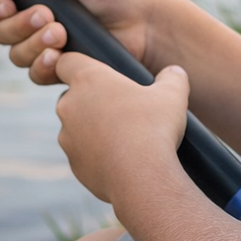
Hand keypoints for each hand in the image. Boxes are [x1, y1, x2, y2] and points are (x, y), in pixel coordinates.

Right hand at [0, 0, 160, 83]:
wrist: (146, 24)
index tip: (5, 5)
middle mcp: (33, 18)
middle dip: (19, 25)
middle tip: (47, 17)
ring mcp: (46, 45)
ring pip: (16, 55)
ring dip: (34, 44)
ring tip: (61, 34)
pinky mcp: (60, 69)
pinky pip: (35, 74)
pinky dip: (44, 65)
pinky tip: (60, 56)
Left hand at [54, 53, 188, 204]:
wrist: (142, 179)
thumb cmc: (154, 128)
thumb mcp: (173, 94)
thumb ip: (172, 77)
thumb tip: (174, 72)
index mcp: (88, 80)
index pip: (66, 61)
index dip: (76, 62)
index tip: (94, 71)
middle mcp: (70, 106)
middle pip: (72, 95)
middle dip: (91, 98)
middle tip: (121, 106)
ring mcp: (68, 137)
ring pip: (75, 126)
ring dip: (93, 128)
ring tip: (125, 136)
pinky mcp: (74, 164)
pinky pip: (83, 153)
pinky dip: (97, 154)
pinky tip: (122, 159)